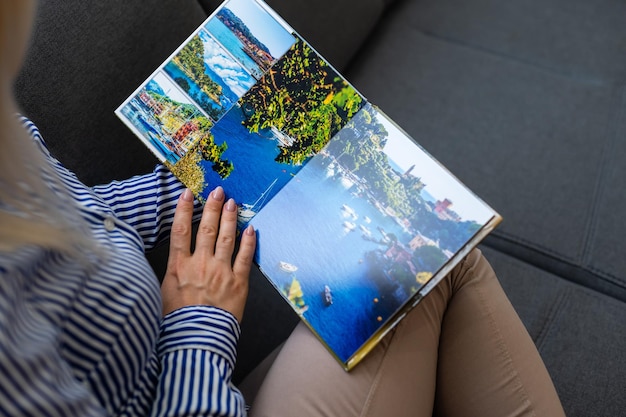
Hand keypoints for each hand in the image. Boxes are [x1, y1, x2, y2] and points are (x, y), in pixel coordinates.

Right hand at [161, 187, 256, 321]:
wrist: (196, 339)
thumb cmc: (177, 321)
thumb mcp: (164, 293)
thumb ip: (172, 273)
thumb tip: (174, 261)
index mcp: (179, 266)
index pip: (180, 231)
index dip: (184, 210)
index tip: (187, 193)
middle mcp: (200, 264)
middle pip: (206, 228)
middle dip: (212, 207)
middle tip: (217, 191)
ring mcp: (220, 271)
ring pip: (226, 237)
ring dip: (229, 218)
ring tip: (232, 203)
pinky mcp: (238, 282)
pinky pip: (245, 256)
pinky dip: (248, 241)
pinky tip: (250, 228)